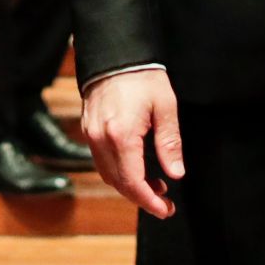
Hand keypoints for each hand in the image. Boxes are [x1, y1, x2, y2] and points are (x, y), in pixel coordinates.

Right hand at [81, 70, 183, 219]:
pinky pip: (100, 161)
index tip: (165, 210)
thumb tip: (175, 173)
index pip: (133, 182)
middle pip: (118, 183)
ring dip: (129, 186)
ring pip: (107, 174)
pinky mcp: (89, 130)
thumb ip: (169, 143)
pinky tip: (136, 168)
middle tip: (164, 202)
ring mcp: (91, 135)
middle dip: (142, 197)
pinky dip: (118, 172)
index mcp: (121, 135)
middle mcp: (101, 139)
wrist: (115, 54)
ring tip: (154, 185)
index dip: (149, 201)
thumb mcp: (165, 107)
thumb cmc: (142, 77)